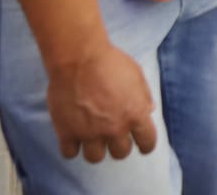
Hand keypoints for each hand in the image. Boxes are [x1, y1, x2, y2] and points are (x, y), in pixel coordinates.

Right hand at [46, 41, 158, 162]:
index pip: (148, 143)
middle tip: (112, 135)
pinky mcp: (66, 132)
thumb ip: (144, 95)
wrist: (78, 57)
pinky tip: (73, 136)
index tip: (142, 145)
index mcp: (136, 114)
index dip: (146, 145)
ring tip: (92, 137)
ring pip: (95, 158)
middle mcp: (114, 128)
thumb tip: (149, 111)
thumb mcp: (136, 74)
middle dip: (118, 145)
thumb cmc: (109, 61)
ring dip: (96, 149)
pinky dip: (72, 147)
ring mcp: (90, 132)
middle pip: (120, 153)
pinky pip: (69, 153)